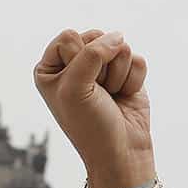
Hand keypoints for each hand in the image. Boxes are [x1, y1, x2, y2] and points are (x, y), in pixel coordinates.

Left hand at [33, 27, 154, 187]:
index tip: (78, 87)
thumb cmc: (89, 124)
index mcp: (50, 67)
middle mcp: (74, 63)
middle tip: (96, 92)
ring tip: (109, 96)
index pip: (69, 36)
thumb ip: (92, 53)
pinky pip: (137, 59)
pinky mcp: (126, 72)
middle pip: (96, 37)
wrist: (121, 151)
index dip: (79, 59)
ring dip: (117, 75)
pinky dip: (133, 80)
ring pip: (120, 47)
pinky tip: (124, 96)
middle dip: (101, 66)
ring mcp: (102, 67)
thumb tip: (118, 36)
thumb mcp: (76, 87)